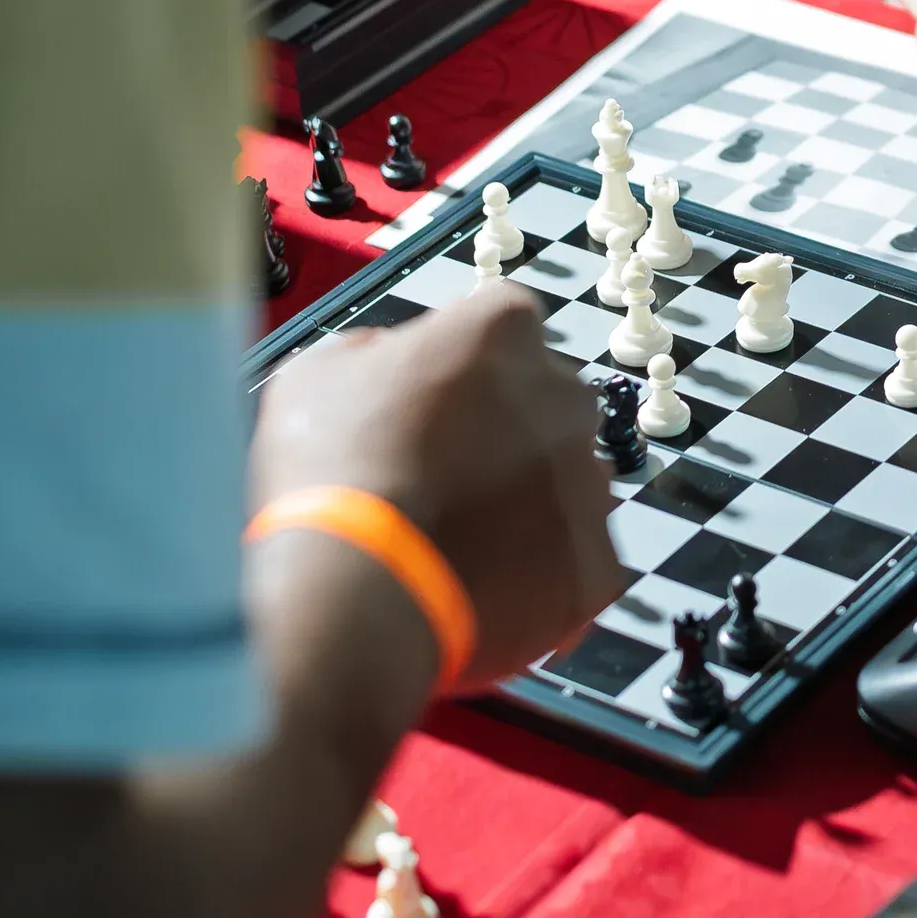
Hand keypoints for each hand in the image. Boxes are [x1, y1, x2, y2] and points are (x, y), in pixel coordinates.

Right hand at [251, 282, 618, 685]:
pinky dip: (535, 574)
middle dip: (503, 432)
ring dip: (521, 503)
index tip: (430, 401)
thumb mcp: (321, 372)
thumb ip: (378, 352)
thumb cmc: (329, 469)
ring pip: (560, 482)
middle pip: (543, 402)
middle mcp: (565, 393)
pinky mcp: (595, 561)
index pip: (500, 327)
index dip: (462, 366)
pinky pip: (570, 560)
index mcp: (504, 327)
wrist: (353, 591)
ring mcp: (586, 480)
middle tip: (441, 476)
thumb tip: (395, 364)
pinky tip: (478, 585)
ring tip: (453, 542)